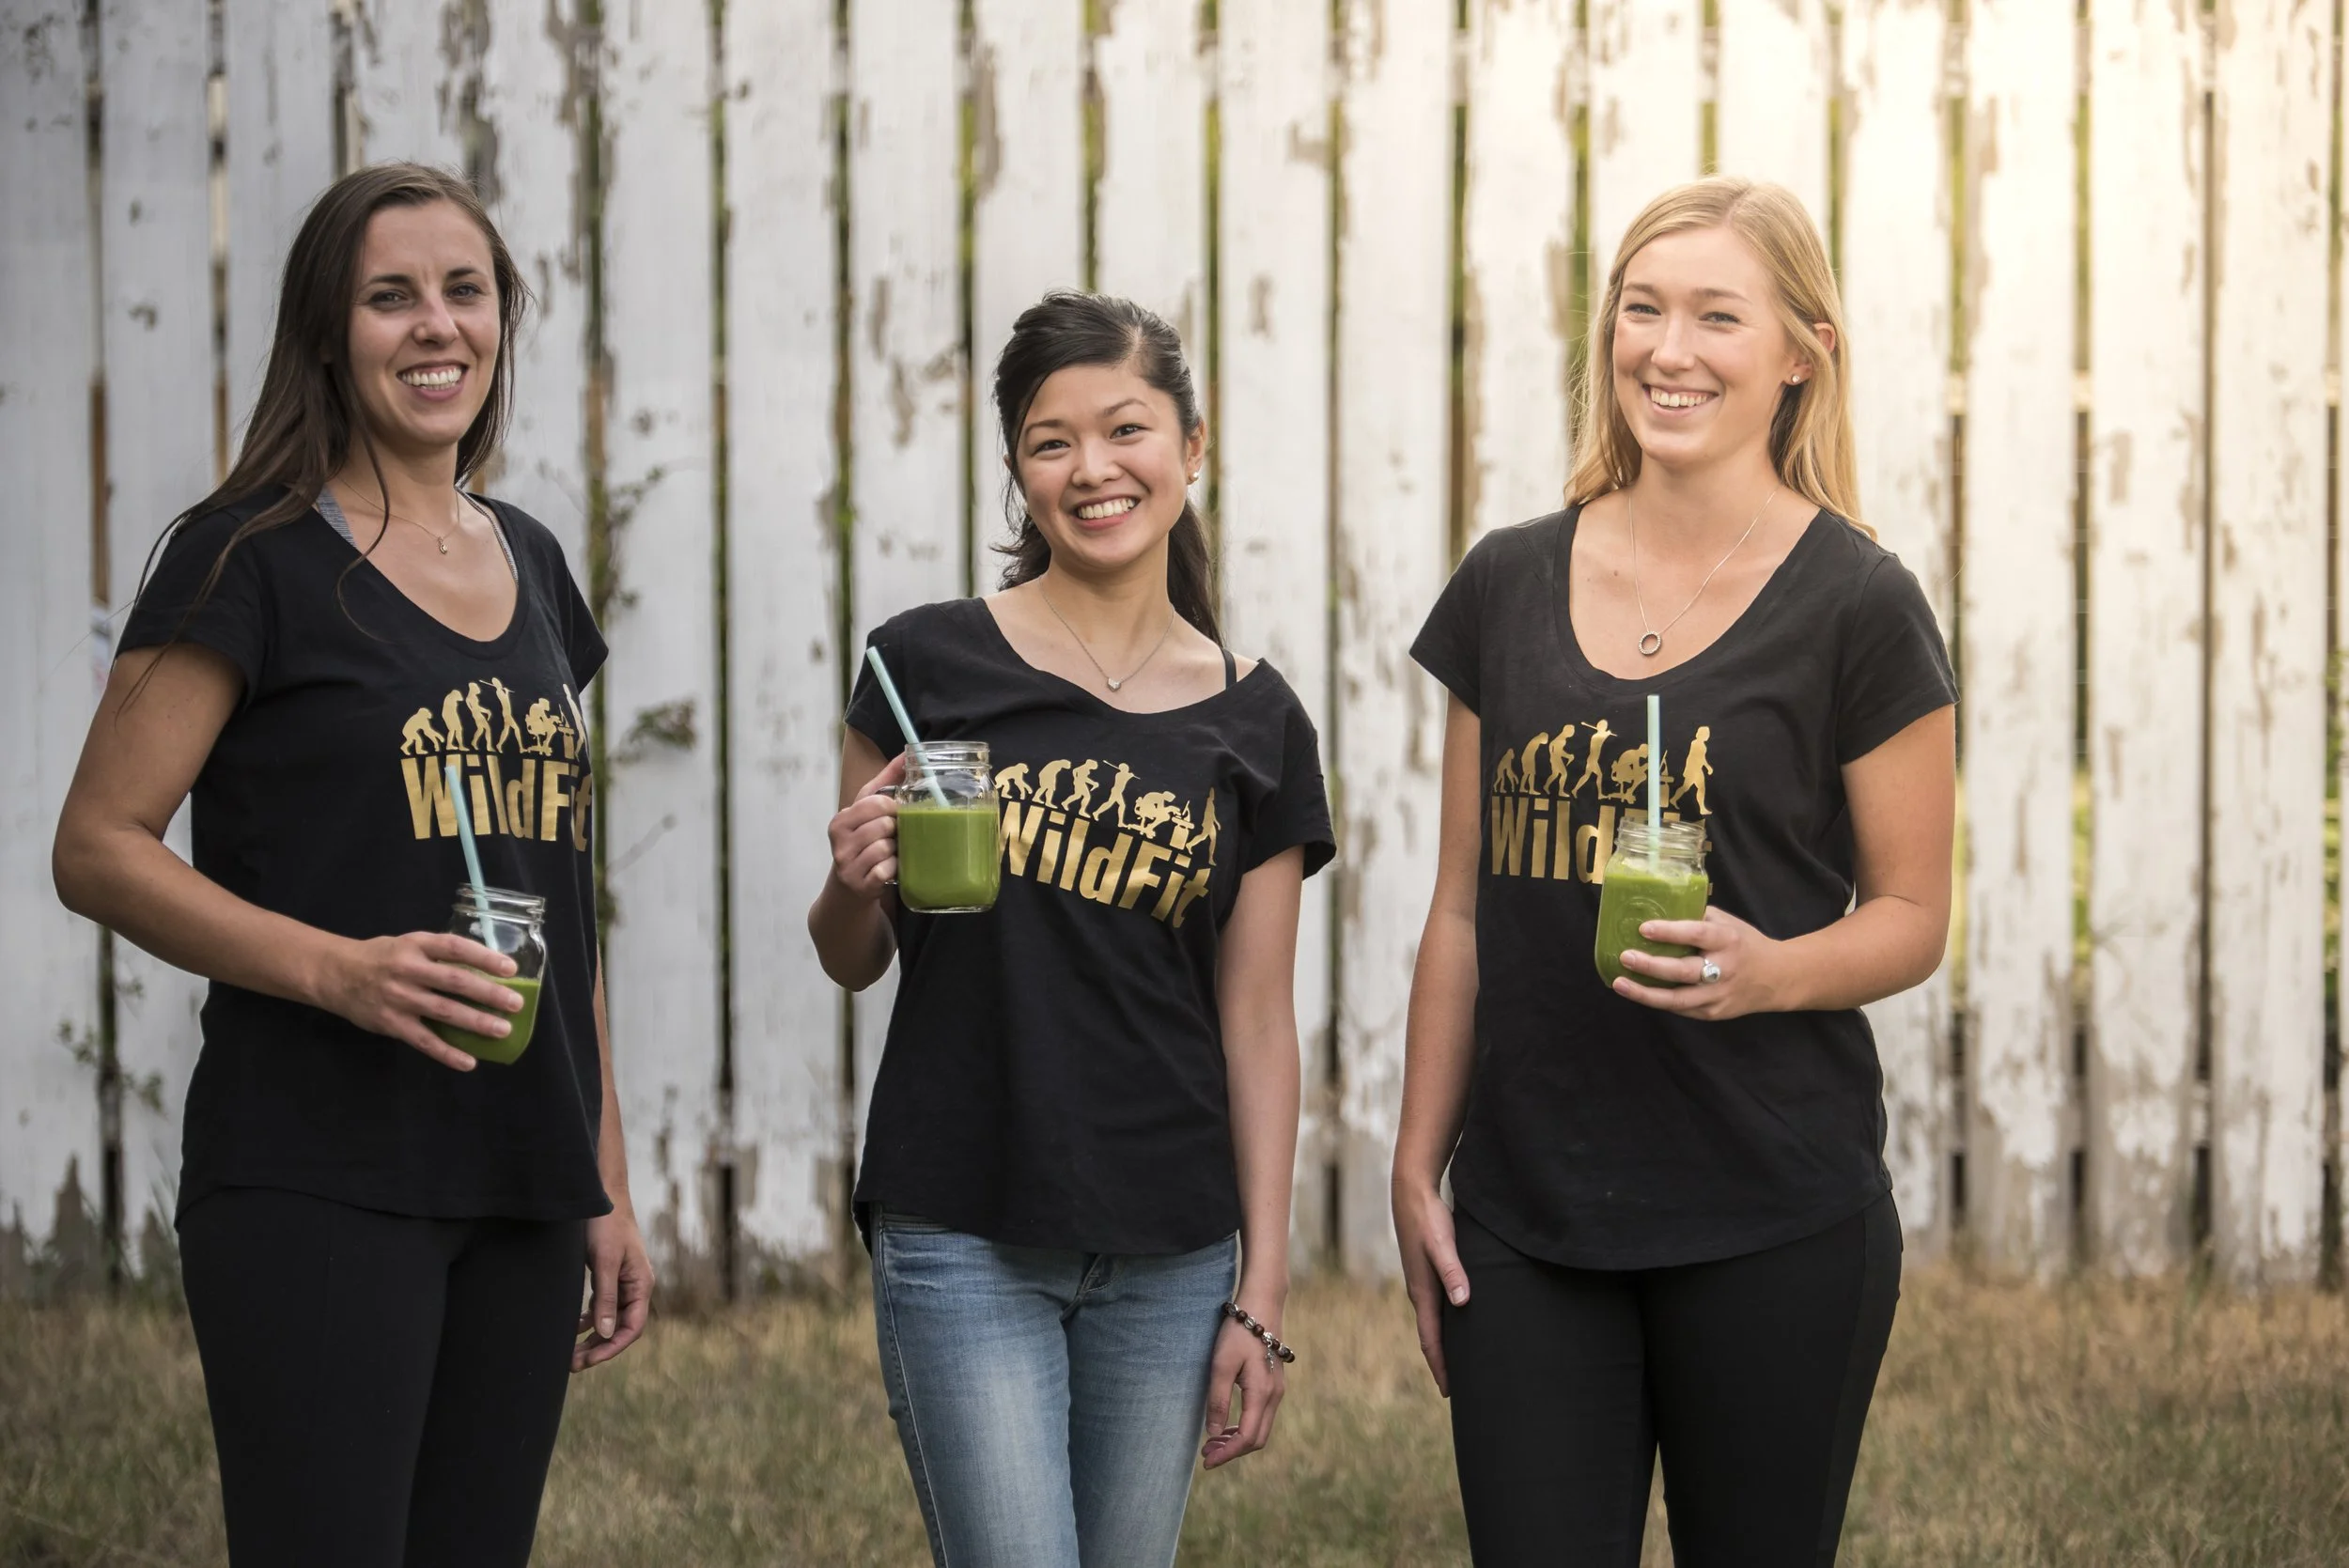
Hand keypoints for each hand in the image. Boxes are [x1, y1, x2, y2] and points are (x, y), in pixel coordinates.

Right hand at [320, 931, 523, 1071]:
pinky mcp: (392, 1024)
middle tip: (515, 1004)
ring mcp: (400, 998)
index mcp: (416, 945)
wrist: (335, 974)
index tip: (510, 968)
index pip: (455, 948)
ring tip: (502, 1030)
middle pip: (455, 981)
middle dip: (489, 993)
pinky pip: (424, 1041)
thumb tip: (483, 968)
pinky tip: (469, 1062)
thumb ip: (439, 955)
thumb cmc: (382, 957)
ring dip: (476, 1022)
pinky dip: (447, 1053)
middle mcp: (409, 970)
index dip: (484, 957)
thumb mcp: (409, 944)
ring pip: (444, 1012)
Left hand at [574, 1205, 653, 1371]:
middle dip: (598, 1347)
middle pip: (620, 1327)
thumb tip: (604, 1332)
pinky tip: (573, 1327)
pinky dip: (588, 1319)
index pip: (632, 1328)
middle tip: (572, 1364)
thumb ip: (606, 1298)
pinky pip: (601, 1306)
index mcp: (641, 1285)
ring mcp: (622, 1281)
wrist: (601, 1195)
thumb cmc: (606, 1225)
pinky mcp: (608, 1275)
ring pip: (609, 1319)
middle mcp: (635, 1287)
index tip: (588, 1361)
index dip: (611, 1348)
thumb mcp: (605, 1263)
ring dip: (592, 1337)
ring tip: (569, 1353)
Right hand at [826, 753, 905, 900]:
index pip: (876, 803)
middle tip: (894, 837)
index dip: (894, 807)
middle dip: (896, 830)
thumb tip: (908, 754)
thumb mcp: (868, 812)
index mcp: (840, 821)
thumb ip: (887, 781)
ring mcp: (848, 866)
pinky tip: (890, 868)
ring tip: (891, 852)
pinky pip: (888, 869)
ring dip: (896, 850)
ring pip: (887, 847)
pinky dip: (894, 868)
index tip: (897, 813)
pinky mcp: (861, 886)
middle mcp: (839, 843)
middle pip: (884, 825)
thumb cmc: (864, 843)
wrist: (849, 890)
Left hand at [1201, 1301, 1285, 1467]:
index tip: (1206, 1461)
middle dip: (1232, 1451)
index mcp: (1262, 1394)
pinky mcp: (1273, 1385)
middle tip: (1206, 1453)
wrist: (1262, 1306)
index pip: (1247, 1438)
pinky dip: (1244, 1427)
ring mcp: (1277, 1391)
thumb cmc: (1239, 1333)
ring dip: (1238, 1440)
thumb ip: (1218, 1400)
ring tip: (1212, 1442)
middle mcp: (1274, 1396)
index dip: (1227, 1454)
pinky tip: (1227, 1425)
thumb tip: (1214, 1434)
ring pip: (1260, 1429)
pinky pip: (1261, 1416)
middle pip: (1257, 1439)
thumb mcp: (1222, 1365)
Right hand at [1393, 1179, 1468, 1396]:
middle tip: (1460, 1390)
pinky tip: (1461, 1323)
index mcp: (1422, 1293)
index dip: (1441, 1366)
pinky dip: (1448, 1324)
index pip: (1431, 1340)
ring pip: (1436, 1323)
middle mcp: (1421, 1293)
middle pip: (1432, 1337)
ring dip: (1445, 1344)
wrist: (1412, 1193)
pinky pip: (1439, 1308)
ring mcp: (1424, 1283)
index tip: (1450, 1393)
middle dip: (1444, 1363)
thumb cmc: (1429, 1218)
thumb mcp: (1442, 1244)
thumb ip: (1453, 1271)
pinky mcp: (1429, 1272)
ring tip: (1462, 1363)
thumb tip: (1462, 1303)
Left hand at [1611, 905, 1787, 1019]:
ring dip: (1645, 993)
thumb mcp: (1728, 923)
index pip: (1697, 935)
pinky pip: (1681, 1009)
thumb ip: (1698, 917)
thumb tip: (1658, 906)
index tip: (1644, 928)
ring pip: (1678, 999)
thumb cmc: (1744, 944)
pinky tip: (1636, 992)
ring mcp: (1718, 995)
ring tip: (1620, 983)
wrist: (1777, 978)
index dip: (1670, 932)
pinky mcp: (1713, 1013)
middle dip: (1651, 965)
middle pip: (1684, 971)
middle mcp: (1724, 969)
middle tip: (1625, 956)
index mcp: (1727, 940)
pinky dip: (1657, 1001)